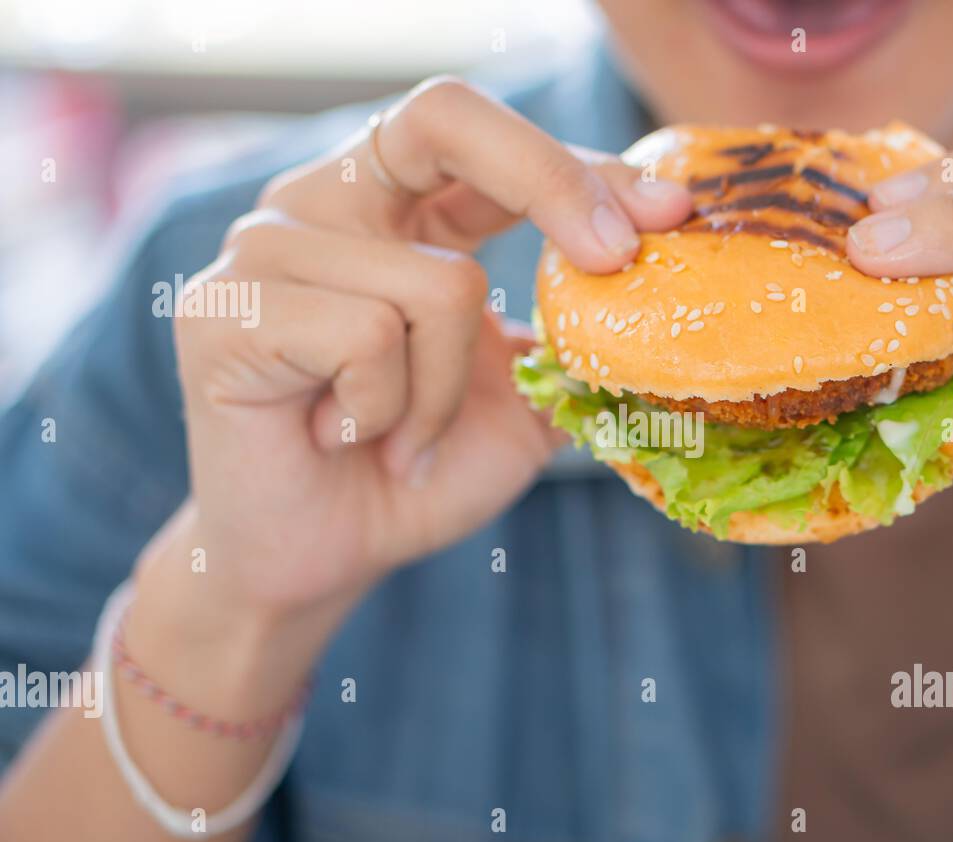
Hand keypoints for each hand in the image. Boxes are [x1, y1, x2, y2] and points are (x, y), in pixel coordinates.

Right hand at [172, 77, 691, 618]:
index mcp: (394, 211)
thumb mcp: (521, 407)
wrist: (322, 559)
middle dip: (550, 179)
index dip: (583, 165)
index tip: (671, 213)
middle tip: (612, 257)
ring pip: (437, 282)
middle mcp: (326, 204)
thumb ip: (574, 349)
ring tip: (398, 439)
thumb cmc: (415, 473)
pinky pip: (369, 336)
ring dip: (445, 394)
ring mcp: (266, 247)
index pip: (489, 143)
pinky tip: (342, 438)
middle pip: (444, 117)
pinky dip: (389, 413)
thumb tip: (661, 307)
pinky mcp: (225, 310)